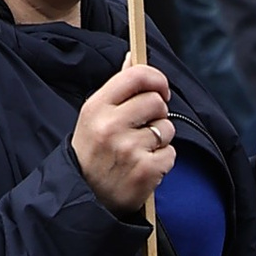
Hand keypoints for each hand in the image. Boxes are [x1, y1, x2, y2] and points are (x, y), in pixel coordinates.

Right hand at [75, 62, 177, 217]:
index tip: (161, 89)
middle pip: (157, 102)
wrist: (84, 199)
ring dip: (160, 139)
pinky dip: (163, 161)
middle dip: (158, 113)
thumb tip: (133, 56)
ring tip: (140, 150)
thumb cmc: (92, 154)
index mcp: (97, 107)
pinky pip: (171, 154)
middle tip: (146, 127)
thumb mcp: (94, 118)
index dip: (156, 78)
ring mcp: (129, 149)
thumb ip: (117, 88)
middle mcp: (111, 126)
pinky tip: (145, 167)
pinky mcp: (146, 171)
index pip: (136, 76)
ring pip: (167, 128)